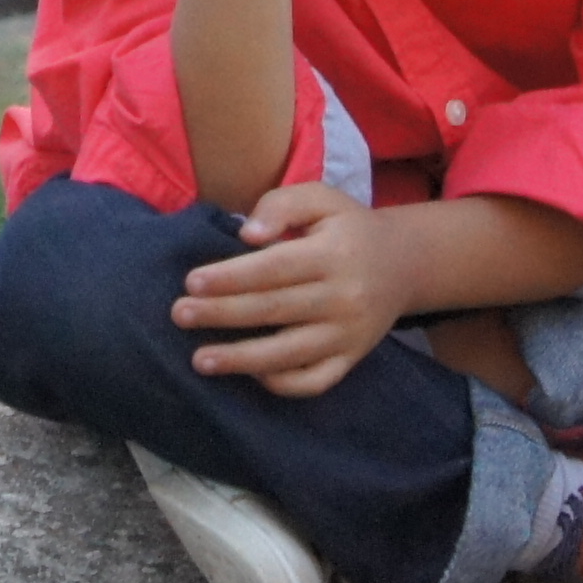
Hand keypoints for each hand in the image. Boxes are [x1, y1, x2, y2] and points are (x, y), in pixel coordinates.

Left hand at [172, 180, 410, 396]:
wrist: (404, 264)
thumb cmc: (347, 227)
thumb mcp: (321, 198)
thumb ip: (281, 205)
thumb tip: (247, 235)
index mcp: (334, 254)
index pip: (274, 269)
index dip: (231, 277)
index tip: (191, 282)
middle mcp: (344, 297)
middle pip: (274, 310)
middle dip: (222, 315)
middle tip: (179, 315)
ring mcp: (349, 334)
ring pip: (291, 354)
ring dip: (242, 360)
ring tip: (200, 360)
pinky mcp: (351, 359)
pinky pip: (315, 381)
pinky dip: (282, 384)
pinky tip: (250, 374)